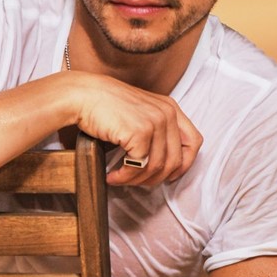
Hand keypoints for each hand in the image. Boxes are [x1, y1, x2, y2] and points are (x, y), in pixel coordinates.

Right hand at [72, 74, 201, 186]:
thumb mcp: (140, 112)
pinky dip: (125, 177)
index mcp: (170, 108)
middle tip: (135, 181)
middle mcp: (167, 114)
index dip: (185, 164)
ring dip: (136, 180)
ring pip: (156, 167)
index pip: (193, 142)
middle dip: (155, 178)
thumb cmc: (104, 105)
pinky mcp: (140, 133)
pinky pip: (138, 166)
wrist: (83, 95)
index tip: (169, 175)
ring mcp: (155, 123)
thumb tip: (161, 165)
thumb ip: (155, 130)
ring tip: (119, 179)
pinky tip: (113, 175)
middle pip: (175, 160)